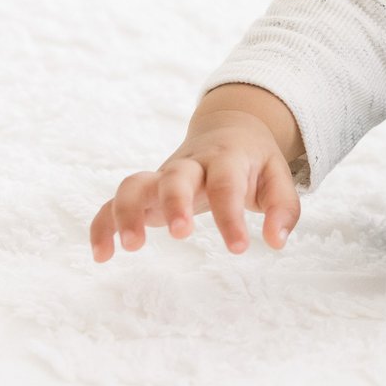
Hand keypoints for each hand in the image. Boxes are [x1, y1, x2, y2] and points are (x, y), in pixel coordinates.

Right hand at [89, 85, 304, 261]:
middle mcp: (189, 165)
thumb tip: (275, 242)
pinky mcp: (144, 191)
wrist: (228, 130)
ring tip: (131, 247)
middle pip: (175, 176)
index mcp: (226, 159)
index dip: (230, 217)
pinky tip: (102, 255)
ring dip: (128, 212)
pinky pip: (112, 203)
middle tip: (182, 235)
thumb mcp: (278, 178)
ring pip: (134, 184)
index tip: (239, 249)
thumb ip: (283, 209)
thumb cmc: (253, 163)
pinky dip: (102, 225)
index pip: (226, 185)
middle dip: (174, 203)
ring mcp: (161, 176)